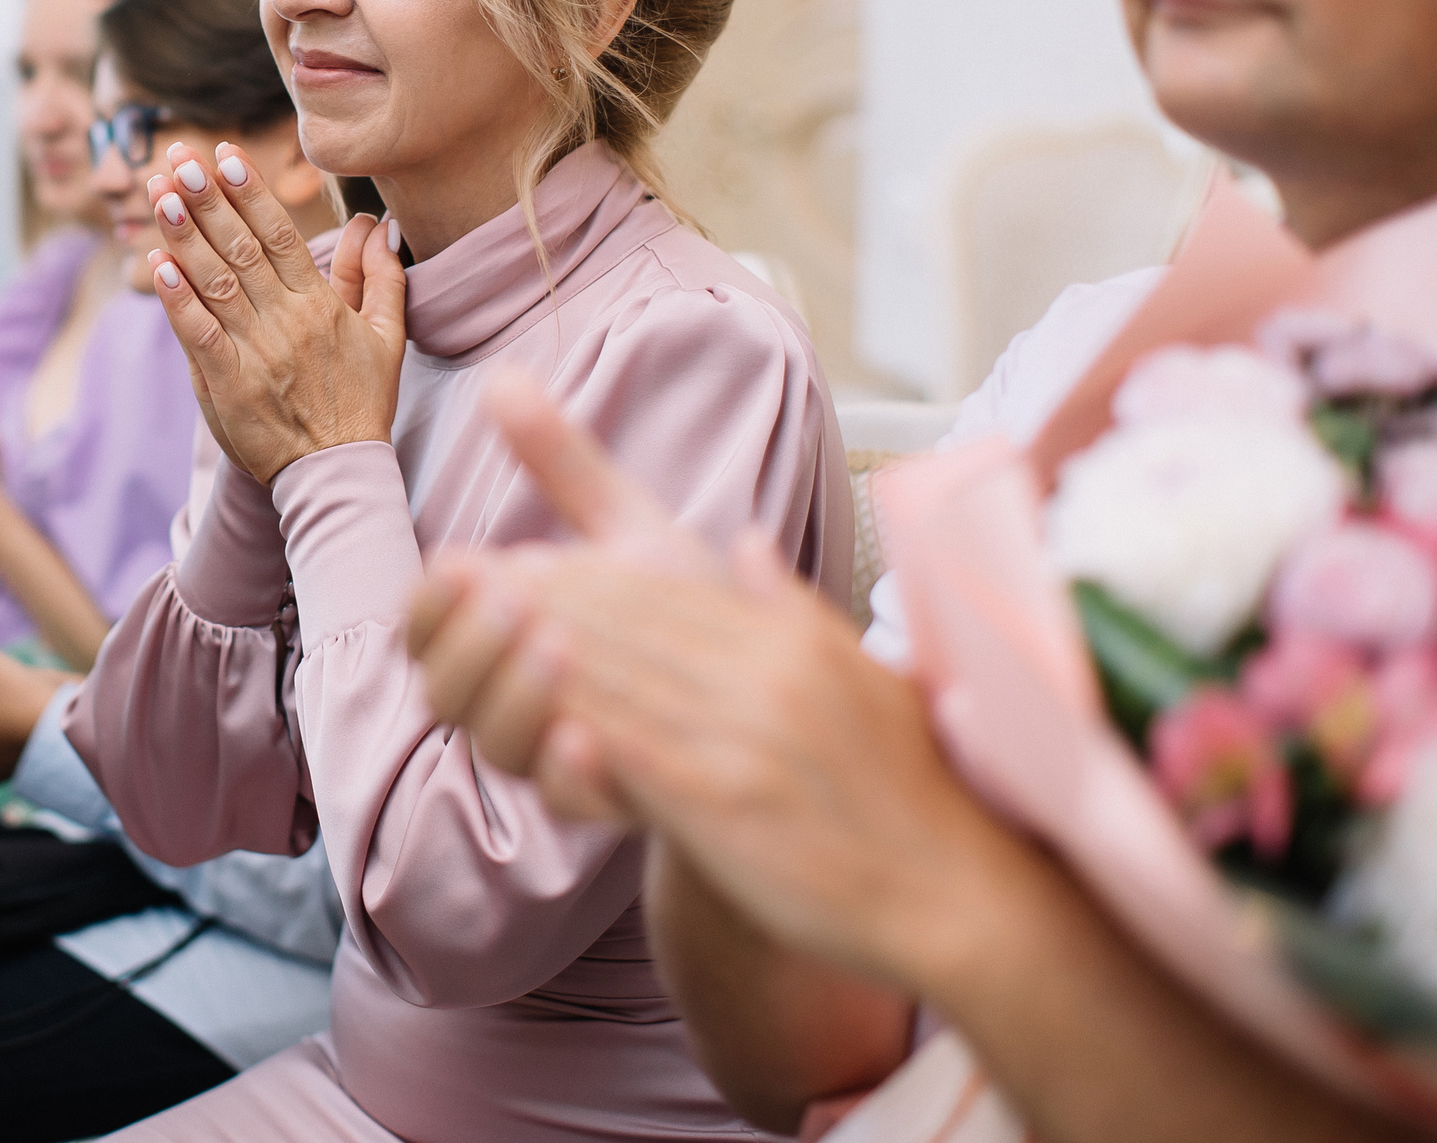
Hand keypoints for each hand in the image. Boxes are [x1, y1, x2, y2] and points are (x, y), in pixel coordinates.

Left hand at [143, 140, 405, 483]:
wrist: (339, 472)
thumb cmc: (362, 402)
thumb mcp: (386, 337)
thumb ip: (379, 277)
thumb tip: (377, 225)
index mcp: (319, 305)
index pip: (279, 235)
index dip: (249, 193)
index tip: (225, 155)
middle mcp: (285, 322)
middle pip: (241, 248)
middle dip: (207, 199)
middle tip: (179, 157)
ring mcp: (255, 353)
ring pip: (215, 283)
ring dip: (184, 235)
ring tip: (159, 192)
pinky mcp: (230, 385)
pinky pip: (198, 334)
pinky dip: (177, 299)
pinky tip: (157, 265)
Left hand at [408, 370, 1039, 988]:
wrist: (961, 894)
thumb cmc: (904, 793)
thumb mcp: (854, 678)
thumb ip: (790, 607)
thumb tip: (748, 542)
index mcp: (788, 638)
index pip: (667, 588)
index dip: (587, 573)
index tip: (527, 562)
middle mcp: (765, 672)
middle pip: (629, 618)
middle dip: (545, 598)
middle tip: (474, 582)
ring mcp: (746, 736)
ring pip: (618, 676)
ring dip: (539, 653)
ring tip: (478, 638)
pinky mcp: (728, 803)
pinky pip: (635, 756)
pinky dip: (582, 734)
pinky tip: (536, 725)